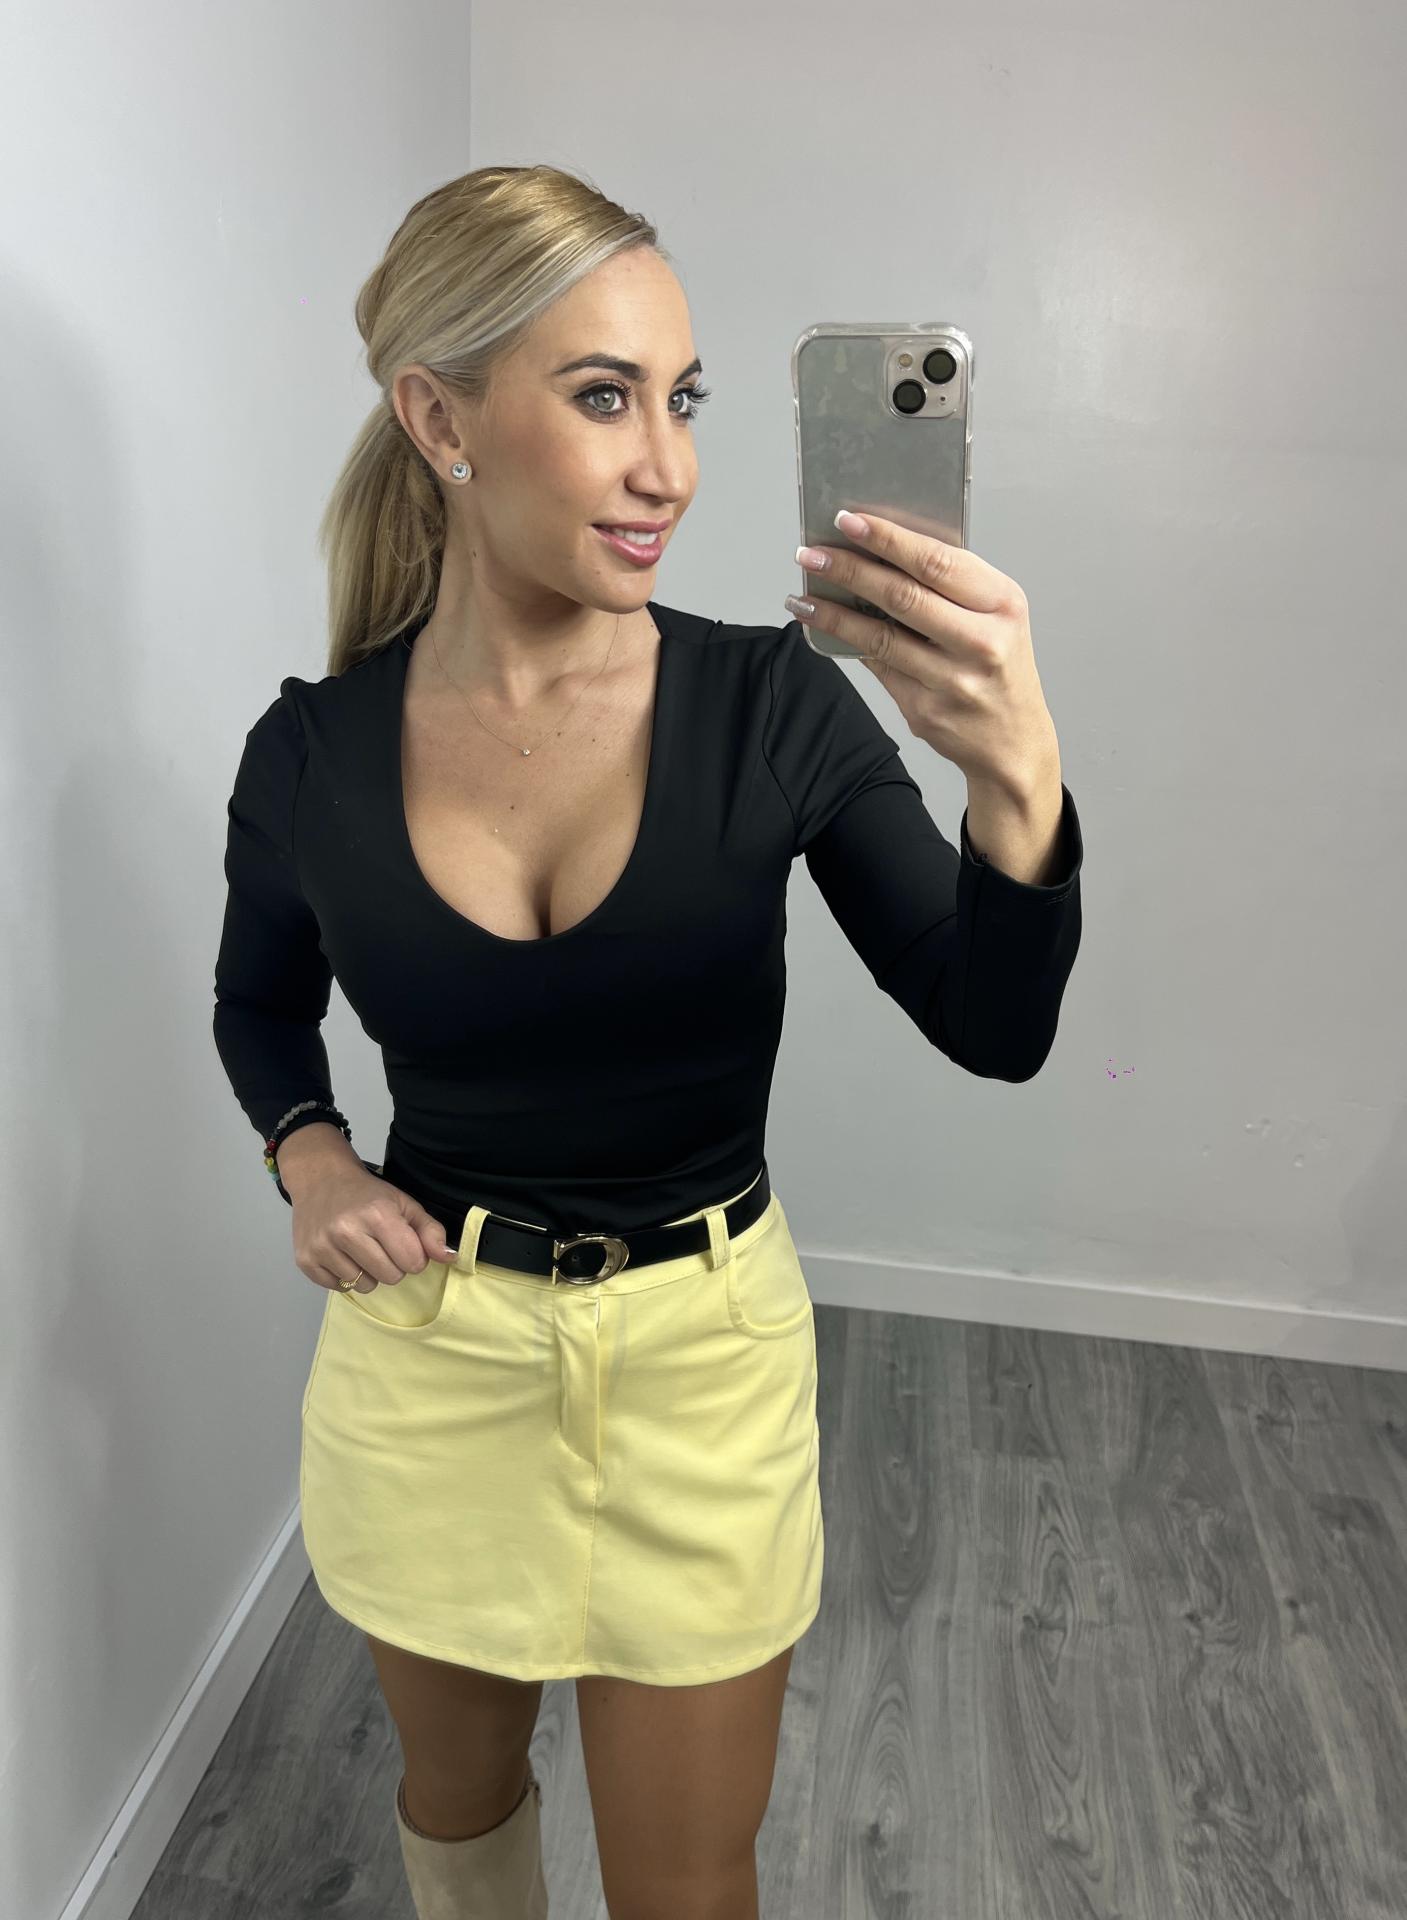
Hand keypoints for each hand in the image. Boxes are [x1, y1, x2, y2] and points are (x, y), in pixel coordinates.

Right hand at [291, 1162, 458, 1294]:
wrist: (320, 1180)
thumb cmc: (366, 1194)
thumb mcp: (404, 1203)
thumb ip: (430, 1230)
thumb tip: (449, 1257)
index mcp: (377, 1214)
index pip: (412, 1261)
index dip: (414, 1256)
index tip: (404, 1243)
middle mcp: (347, 1231)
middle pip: (390, 1277)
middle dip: (393, 1265)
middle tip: (381, 1245)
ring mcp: (323, 1247)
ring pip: (365, 1287)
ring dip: (368, 1272)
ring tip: (360, 1249)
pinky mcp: (305, 1260)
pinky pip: (340, 1288)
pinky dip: (345, 1276)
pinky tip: (342, 1254)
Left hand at [787, 511, 1057, 792]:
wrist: (1013, 740)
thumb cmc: (1000, 666)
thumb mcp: (995, 616)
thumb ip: (950, 586)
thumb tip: (878, 551)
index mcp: (1002, 604)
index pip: (936, 561)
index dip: (887, 538)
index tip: (849, 521)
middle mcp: (981, 642)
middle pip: (902, 596)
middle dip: (848, 570)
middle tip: (810, 554)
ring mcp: (952, 681)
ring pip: (879, 637)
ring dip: (832, 613)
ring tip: (802, 597)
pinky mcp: (925, 710)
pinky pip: (877, 668)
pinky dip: (846, 644)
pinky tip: (823, 629)